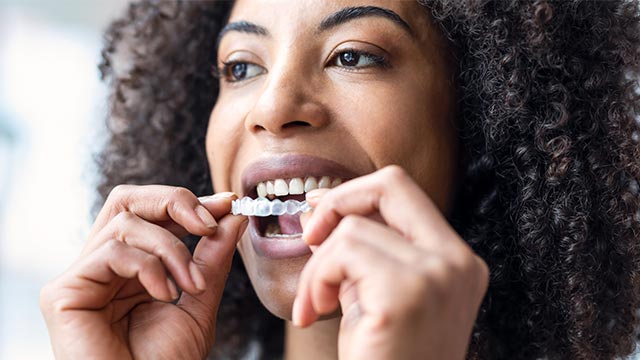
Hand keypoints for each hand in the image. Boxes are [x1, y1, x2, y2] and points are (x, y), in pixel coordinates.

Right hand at [40, 185, 246, 359]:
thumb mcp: (198, 300)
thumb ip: (212, 258)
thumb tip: (231, 215)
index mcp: (131, 265)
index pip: (151, 213)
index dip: (188, 203)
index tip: (227, 205)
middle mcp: (104, 265)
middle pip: (128, 200)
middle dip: (174, 202)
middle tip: (207, 224)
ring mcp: (82, 277)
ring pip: (125, 221)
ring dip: (170, 248)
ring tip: (188, 285)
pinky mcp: (63, 292)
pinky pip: (111, 251)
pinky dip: (148, 267)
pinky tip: (164, 295)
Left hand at [293, 166, 488, 359]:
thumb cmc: (382, 359)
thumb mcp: (375, 294)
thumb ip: (360, 249)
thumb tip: (317, 206)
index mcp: (456, 260)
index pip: (404, 192)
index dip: (356, 194)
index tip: (320, 215)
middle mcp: (457, 262)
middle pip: (391, 184)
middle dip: (338, 200)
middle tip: (309, 234)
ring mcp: (438, 276)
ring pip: (352, 228)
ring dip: (317, 266)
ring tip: (315, 304)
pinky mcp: (407, 294)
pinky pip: (342, 253)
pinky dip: (316, 280)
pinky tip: (315, 311)